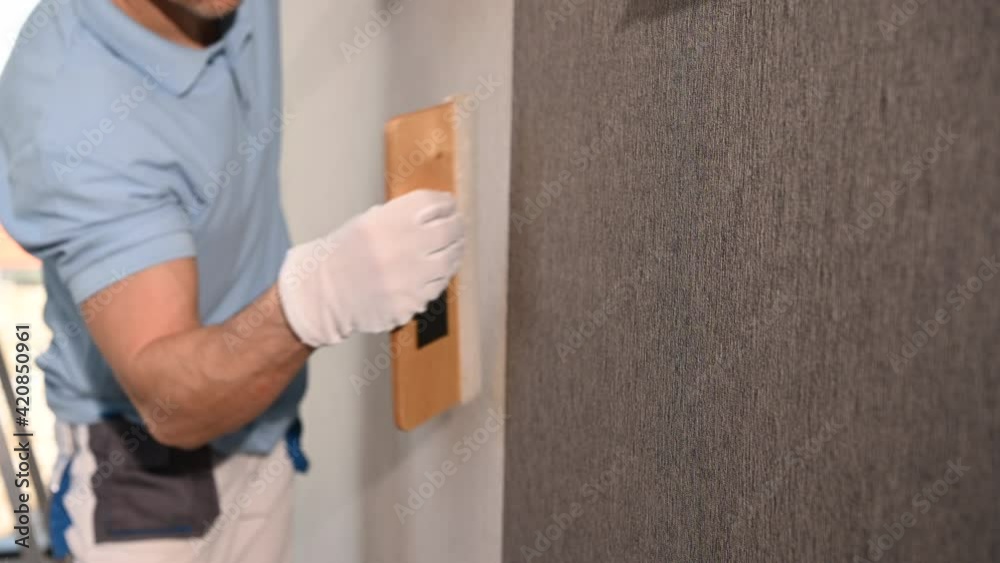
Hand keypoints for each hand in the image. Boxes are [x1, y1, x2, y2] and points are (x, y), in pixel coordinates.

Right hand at [278, 189, 464, 346]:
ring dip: (454, 252)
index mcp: (390, 222)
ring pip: (449, 262)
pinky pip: (437, 287)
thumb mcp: (369, 222)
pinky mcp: (412, 302)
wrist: (323, 293)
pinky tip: (434, 271)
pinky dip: (439, 276)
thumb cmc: (345, 254)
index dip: (447, 204)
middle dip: (457, 227)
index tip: (450, 206)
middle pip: (450, 231)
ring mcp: (410, 279)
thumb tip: (442, 206)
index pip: (436, 204)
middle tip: (458, 227)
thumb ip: (403, 215)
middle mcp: (404, 248)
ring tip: (451, 248)